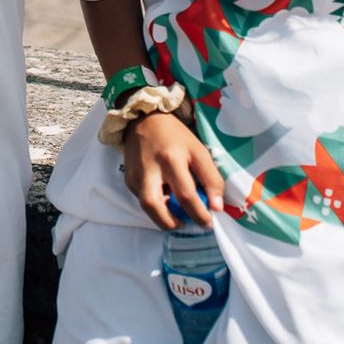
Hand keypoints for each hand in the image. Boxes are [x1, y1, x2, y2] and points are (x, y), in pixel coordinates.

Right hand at [122, 109, 224, 228]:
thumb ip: (211, 179)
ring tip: (177, 212)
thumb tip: (216, 208)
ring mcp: (135, 174)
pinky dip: (156, 204)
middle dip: (171, 223)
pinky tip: (165, 195)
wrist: (144, 119)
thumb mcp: (199, 152)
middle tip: (186, 223)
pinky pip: (142, 199)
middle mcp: (149, 168)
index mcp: (171, 159)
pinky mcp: (127, 178)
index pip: (186, 195)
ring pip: (146, 206)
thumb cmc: (176, 136)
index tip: (209, 222)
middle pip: (154, 206)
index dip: (199, 214)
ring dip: (163, 216)